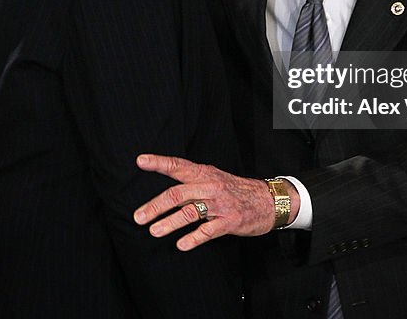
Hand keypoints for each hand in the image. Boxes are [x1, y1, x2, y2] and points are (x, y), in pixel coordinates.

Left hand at [133, 154, 290, 250]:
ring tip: (153, 231)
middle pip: (178, 194)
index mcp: (204, 173)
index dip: (159, 163)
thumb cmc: (235, 190)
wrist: (268, 200)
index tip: (141, 161)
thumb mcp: (214, 178)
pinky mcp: (229, 221)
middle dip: (155, 206)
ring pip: (189, 212)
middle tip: (138, 217)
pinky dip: (193, 238)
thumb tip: (164, 191)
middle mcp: (210, 186)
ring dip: (169, 223)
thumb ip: (191, 181)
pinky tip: (181, 245)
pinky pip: (208, 231)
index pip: (178, 166)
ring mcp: (219, 204)